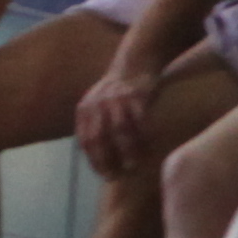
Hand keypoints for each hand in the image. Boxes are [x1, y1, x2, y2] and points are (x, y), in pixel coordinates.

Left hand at [70, 52, 168, 177]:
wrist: (134, 62)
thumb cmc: (118, 93)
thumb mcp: (98, 106)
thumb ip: (95, 128)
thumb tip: (98, 159)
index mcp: (85, 109)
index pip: (86, 141)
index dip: (95, 161)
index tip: (106, 175)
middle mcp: (97, 103)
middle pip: (100, 137)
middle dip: (109, 160)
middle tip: (120, 175)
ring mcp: (116, 98)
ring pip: (121, 131)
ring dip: (128, 151)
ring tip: (135, 165)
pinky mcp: (136, 94)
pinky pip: (141, 120)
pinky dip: (146, 135)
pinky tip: (152, 146)